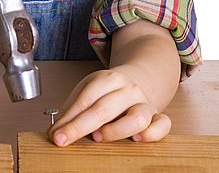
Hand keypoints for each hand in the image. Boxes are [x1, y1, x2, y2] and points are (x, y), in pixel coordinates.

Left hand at [48, 66, 170, 145]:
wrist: (136, 81)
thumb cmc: (107, 92)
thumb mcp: (87, 92)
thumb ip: (72, 110)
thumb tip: (55, 132)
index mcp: (108, 79)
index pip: (87, 99)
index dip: (70, 119)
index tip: (56, 135)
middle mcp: (128, 89)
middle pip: (105, 108)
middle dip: (81, 126)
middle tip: (66, 139)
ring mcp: (144, 102)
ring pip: (137, 117)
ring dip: (116, 129)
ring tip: (100, 136)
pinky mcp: (157, 116)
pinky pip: (162, 124)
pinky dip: (152, 133)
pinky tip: (138, 139)